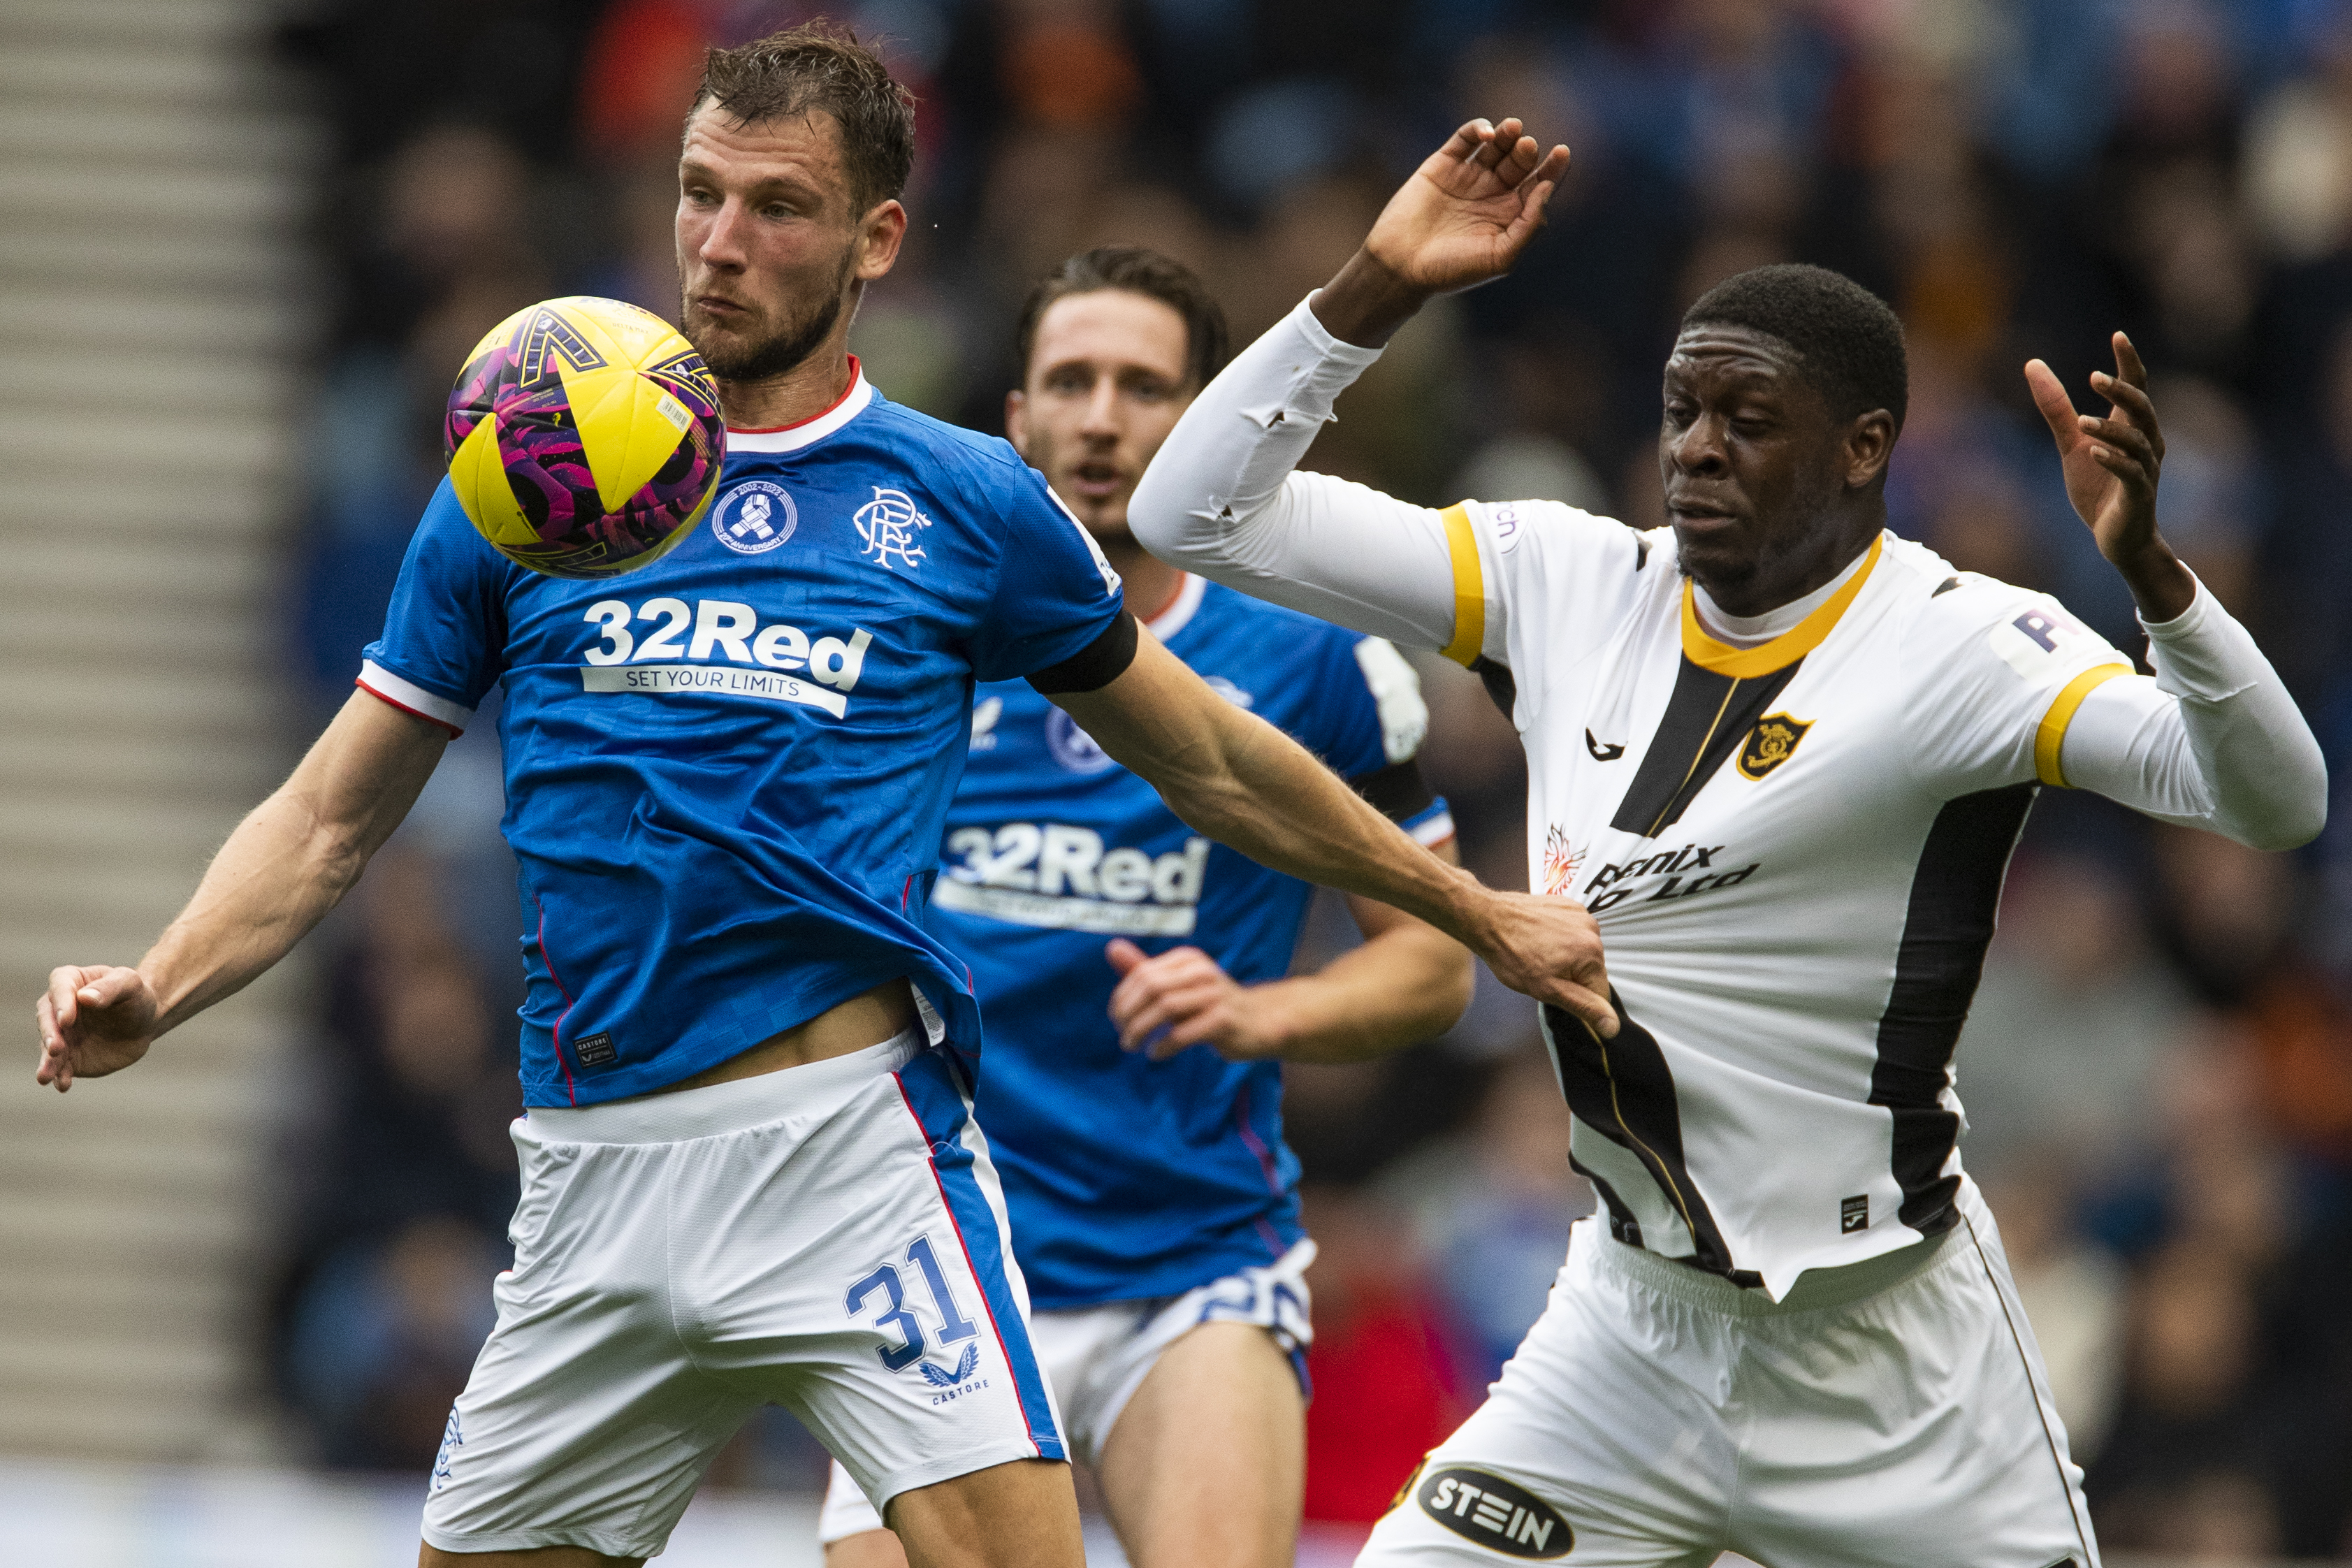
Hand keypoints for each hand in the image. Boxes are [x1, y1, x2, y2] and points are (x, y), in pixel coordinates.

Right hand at [35, 965, 161, 1091]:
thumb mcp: (130, 985)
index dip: (61, 1004)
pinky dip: (60, 1076)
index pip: (59, 988)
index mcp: (70, 981)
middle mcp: (58, 1008)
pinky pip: (61, 1067)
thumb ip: (109, 988)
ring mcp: (61, 1034)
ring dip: (47, 1062)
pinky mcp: (68, 1057)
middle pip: (47, 1019)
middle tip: (56, 1048)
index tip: (67, 1020)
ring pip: (48, 1048)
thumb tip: (84, 998)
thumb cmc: (136, 996)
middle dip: (50, 1034)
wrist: (144, 1022)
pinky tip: (63, 1085)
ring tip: (45, 1077)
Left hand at [1105, 939, 1287, 1060]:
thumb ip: (1145, 969)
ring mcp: (1215, 994)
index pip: (1143, 974)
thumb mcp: (1177, 986)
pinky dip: (1163, 1045)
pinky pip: (1183, 1033)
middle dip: (1129, 1014)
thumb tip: (1111, 948)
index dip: (1123, 998)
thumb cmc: (1210, 1005)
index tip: (1117, 1019)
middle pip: (1151, 988)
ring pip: (1165, 1008)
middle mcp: (1201, 971)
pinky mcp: (1224, 1020)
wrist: (1260, 1022)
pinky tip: (1156, 1053)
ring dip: (1141, 1030)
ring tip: (1132, 1046)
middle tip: (1123, 1036)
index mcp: (1187, 959)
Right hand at [1314, 118, 1571, 346]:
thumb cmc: (1451, 270)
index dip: (1553, 168)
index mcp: (1510, 215)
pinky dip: (1477, 129)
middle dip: (1527, 151)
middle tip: (1527, 146)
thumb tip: (1547, 188)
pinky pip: (1464, 139)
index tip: (1562, 153)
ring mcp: (1467, 177)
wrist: (1401, 267)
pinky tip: (1486, 133)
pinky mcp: (1442, 165)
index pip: (1539, 184)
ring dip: (1508, 134)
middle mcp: (1492, 193)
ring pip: (1496, 146)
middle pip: (1520, 161)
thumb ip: (1529, 225)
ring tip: (1513, 129)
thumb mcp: (1501, 257)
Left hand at [1461, 889, 1614, 1038]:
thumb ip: (1583, 1007)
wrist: (1486, 918)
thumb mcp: (1547, 989)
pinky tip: (1538, 938)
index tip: (1553, 990)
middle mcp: (1592, 929)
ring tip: (1537, 953)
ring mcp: (1580, 913)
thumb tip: (1612, 1027)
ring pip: (1581, 952)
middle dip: (1570, 977)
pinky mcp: (1568, 905)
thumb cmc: (1510, 953)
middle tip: (1541, 971)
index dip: (1576, 999)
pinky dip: (1559, 938)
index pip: (1600, 994)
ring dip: (1564, 958)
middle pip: (1591, 971)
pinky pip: (1572, 932)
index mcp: (1592, 952)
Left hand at [2025, 333, 2194, 620]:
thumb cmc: (2099, 489)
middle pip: (2142, 408)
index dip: (2130, 362)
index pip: (2137, 387)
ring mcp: (2145, 470)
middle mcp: (2146, 444)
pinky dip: (2113, 461)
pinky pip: (2132, 474)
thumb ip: (2056, 408)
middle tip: (2093, 377)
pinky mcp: (2138, 495)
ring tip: (2081, 421)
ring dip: (2110, 429)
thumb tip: (2033, 364)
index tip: (2118, 335)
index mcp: (2131, 428)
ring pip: (2137, 441)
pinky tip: (2093, 452)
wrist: (2117, 539)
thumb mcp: (2071, 445)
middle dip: (2121, 391)